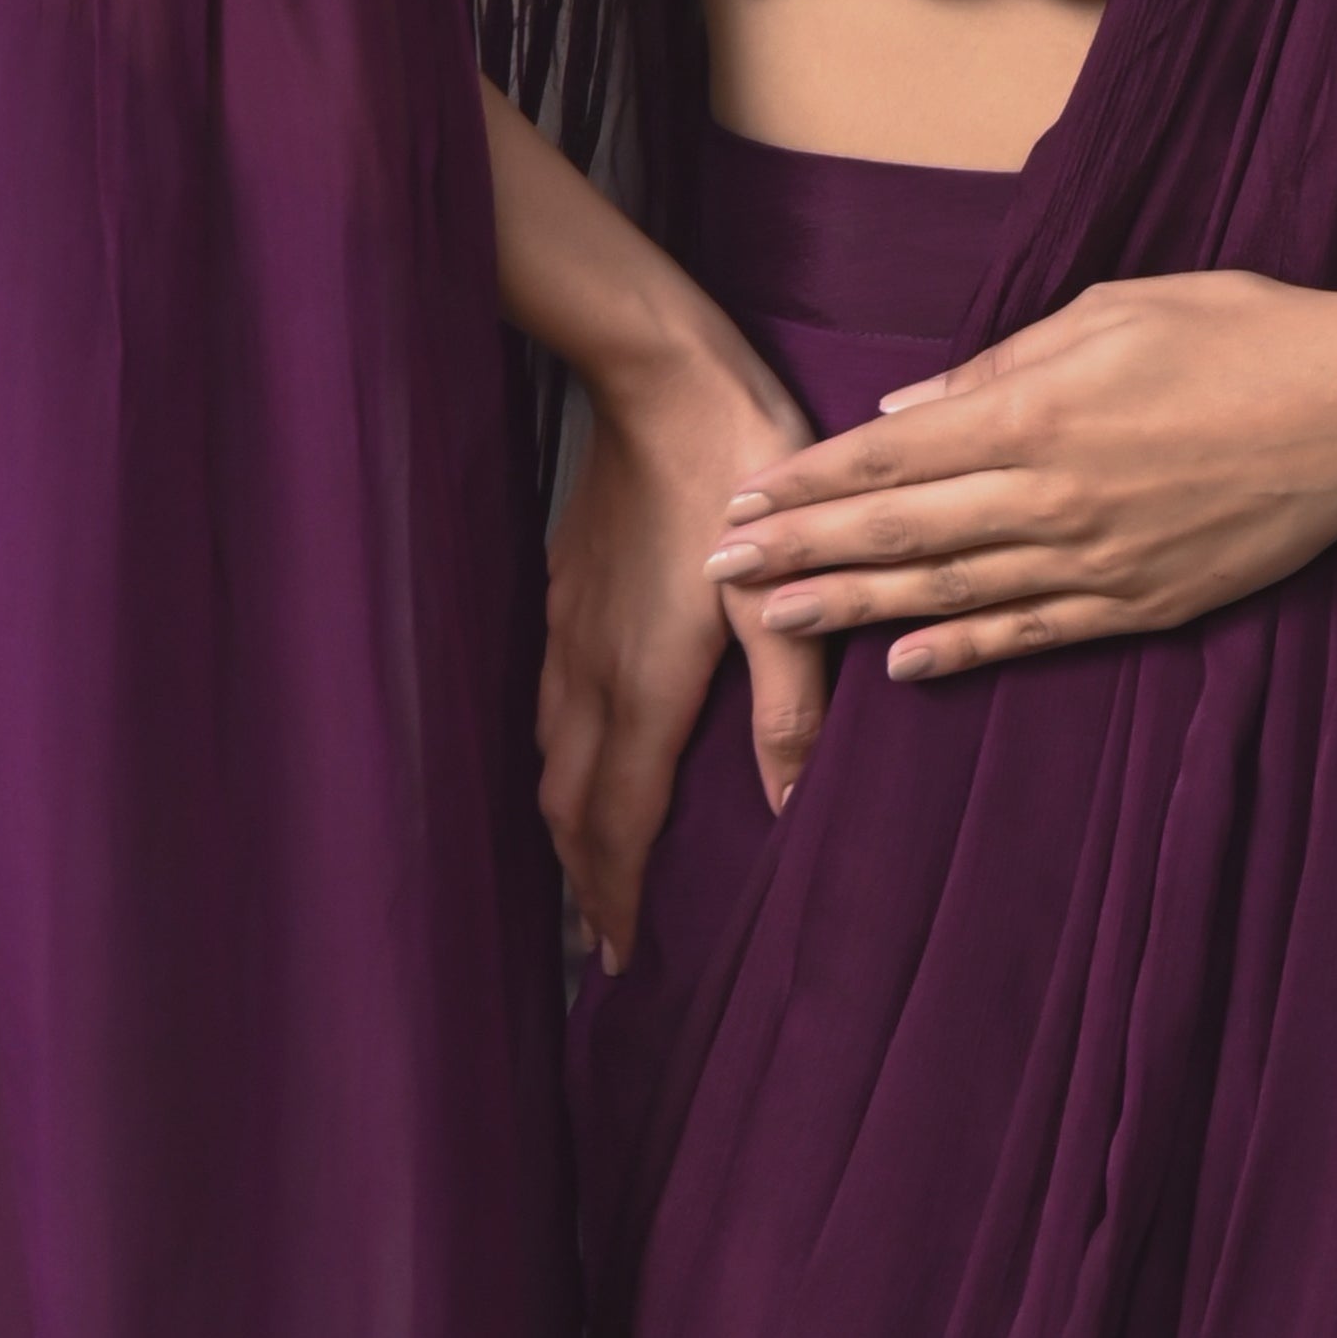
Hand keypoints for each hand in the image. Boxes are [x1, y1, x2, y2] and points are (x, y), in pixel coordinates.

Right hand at [539, 328, 821, 968]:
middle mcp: (590, 671)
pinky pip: (547, 705)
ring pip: (549, 756)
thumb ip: (790, 708)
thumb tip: (787, 809)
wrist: (656, 378)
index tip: (621, 958)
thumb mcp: (786, 596)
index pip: (619, 819)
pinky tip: (576, 758)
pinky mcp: (564, 591)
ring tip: (585, 868)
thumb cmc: (740, 476)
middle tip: (599, 941)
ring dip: (564, 823)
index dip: (617, 895)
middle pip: (570, 803)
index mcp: (643, 684)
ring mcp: (568, 630)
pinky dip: (558, 761)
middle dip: (583, 878)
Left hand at [703, 267, 1336, 680]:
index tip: (743, 500)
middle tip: (723, 572)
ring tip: (780, 622)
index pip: (890, 457)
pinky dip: (963, 651)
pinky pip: (1033, 634)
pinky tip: (903, 666)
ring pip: (950, 592)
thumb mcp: (1117, 308)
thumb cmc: (1248, 331)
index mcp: (1039, 409)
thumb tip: (907, 411)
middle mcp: (1053, 494)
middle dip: (801, 551)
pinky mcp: (1144, 602)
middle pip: (899, 531)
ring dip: (856, 607)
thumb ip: (1002, 362)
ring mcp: (1098, 558)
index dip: (808, 483)